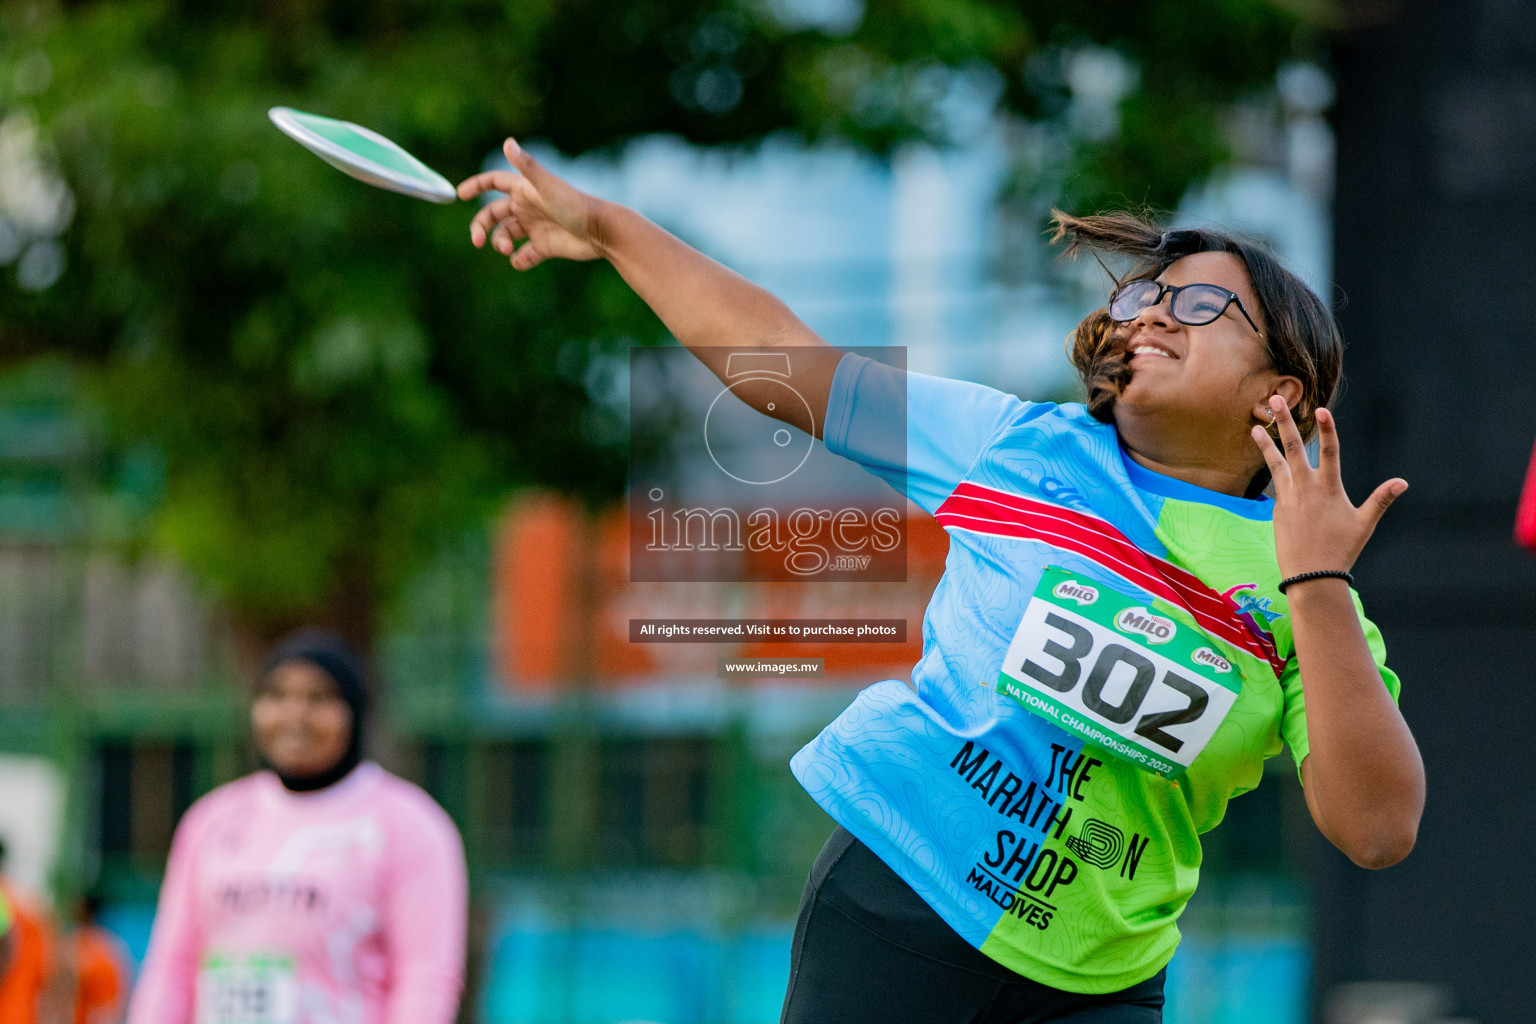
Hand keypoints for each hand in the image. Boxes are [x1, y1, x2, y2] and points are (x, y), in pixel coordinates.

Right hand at [456, 138, 604, 268]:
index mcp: (525, 190)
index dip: (476, 185)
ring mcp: (536, 227)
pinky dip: (519, 260)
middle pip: (493, 215)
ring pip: (505, 236)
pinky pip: (524, 256)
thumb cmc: (574, 205)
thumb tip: (507, 142)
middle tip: (477, 242)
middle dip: (481, 227)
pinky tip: (521, 260)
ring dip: (499, 244)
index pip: (493, 182)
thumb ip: (527, 166)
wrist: (601, 231)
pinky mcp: (545, 247)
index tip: (458, 194)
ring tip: (507, 250)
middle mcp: (528, 207)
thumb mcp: (546, 186)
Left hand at [1250, 395, 1406, 578]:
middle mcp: (1306, 488)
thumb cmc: (1342, 549)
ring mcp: (1289, 497)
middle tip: (1275, 400)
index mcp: (1329, 489)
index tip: (1321, 409)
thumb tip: (1402, 482)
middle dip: (1285, 422)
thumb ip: (1380, 499)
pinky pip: (1274, 481)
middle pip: (1294, 448)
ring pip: (1276, 463)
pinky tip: (1266, 455)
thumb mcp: (1364, 523)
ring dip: (1266, 442)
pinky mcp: (1278, 507)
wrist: (1311, 575)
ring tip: (1254, 425)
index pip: (1330, 452)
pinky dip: (1269, 466)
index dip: (1327, 429)